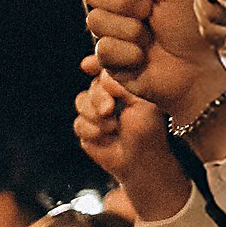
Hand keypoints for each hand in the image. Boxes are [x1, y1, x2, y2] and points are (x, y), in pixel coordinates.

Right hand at [74, 72, 192, 222]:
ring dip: (95, 116)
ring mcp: (95, 111)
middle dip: (98, 97)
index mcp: (124, 85)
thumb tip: (101, 75)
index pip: (106, 68)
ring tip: (112, 126)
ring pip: (80, 102)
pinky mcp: (86, 128)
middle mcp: (108, 95)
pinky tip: (105, 137)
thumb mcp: (141, 103)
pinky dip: (91, 131)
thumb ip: (122, 86)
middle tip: (110, 110)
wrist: (140, 160)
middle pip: (91, 85)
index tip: (88, 66)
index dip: (95, 66)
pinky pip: (78, 123)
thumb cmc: (147, 132)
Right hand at [80, 0, 225, 119]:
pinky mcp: (110, 62)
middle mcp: (119, 10)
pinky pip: (103, 49)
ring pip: (95, 22)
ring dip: (128, 30)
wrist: (200, 68)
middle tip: (147, 11)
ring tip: (150, 39)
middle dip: (121, 2)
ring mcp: (113, 35)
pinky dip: (128, 53)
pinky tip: (143, 58)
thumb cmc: (194, 29)